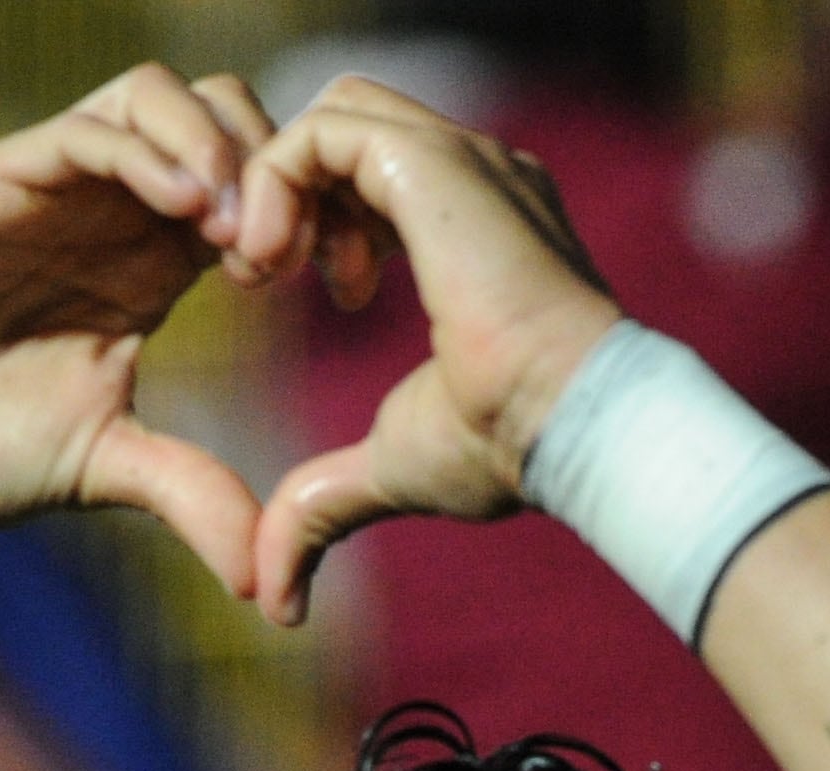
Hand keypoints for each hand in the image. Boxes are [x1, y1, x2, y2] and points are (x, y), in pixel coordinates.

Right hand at [0, 65, 273, 593]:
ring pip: (165, 96)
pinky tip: (191, 211)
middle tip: (297, 260)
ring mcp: (51, 182)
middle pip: (229, 115)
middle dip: (285, 170)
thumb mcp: (102, 469)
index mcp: (147, 260)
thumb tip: (271, 580)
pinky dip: (152, 151)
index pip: (259, 187)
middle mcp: (107, 206)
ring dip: (223, 149)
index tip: (342, 289)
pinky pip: (89, 128)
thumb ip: (189, 495)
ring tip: (244, 233)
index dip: (317, 216)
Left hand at [232, 79, 628, 623]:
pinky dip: (275, 181)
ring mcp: (460, 159)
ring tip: (258, 267)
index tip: (288, 286)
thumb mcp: (392, 469)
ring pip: (331, 111)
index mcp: (471, 220)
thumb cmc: (510, 447)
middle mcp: (473, 172)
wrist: (570, 430)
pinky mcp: (435, 166)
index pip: (367, 161)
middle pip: (345, 119)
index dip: (310, 210)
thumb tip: (277, 600)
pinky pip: (323, 131)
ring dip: (272, 181)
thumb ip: (326, 506)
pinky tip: (269, 261)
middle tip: (261, 272)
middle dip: (284, 184)